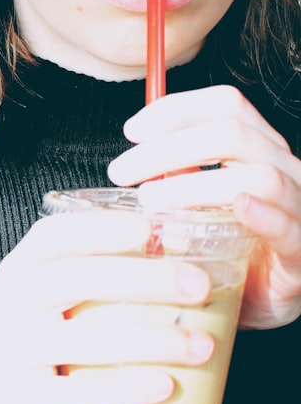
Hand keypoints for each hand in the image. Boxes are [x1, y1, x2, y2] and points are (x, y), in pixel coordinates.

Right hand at [0, 210, 214, 403]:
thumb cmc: (45, 332)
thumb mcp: (53, 294)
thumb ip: (98, 267)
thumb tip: (182, 237)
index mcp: (19, 269)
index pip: (52, 237)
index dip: (100, 228)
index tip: (152, 229)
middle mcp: (6, 303)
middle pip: (72, 279)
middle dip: (143, 279)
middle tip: (200, 286)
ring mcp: (6, 351)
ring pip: (79, 340)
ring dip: (149, 340)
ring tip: (201, 346)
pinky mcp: (15, 398)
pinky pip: (72, 395)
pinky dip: (122, 390)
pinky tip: (164, 387)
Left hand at [108, 85, 300, 328]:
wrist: (265, 298)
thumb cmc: (227, 246)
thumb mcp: (196, 204)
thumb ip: (174, 180)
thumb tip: (131, 166)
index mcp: (256, 150)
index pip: (225, 105)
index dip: (177, 109)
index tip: (132, 130)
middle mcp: (282, 168)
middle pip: (232, 133)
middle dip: (167, 147)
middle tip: (121, 172)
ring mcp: (296, 206)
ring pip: (257, 176)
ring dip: (194, 185)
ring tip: (149, 200)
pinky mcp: (299, 250)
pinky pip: (287, 224)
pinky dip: (261, 214)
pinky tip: (233, 210)